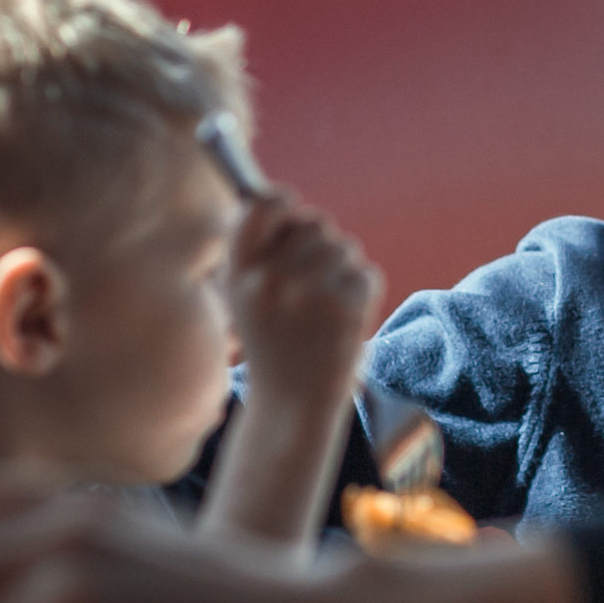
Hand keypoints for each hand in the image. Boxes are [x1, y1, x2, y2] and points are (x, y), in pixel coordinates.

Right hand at [228, 188, 380, 408]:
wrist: (292, 405)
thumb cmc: (272, 346)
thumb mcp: (243, 298)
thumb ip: (258, 250)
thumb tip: (279, 197)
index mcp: (238, 274)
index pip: (261, 206)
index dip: (281, 202)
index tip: (288, 210)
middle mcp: (268, 280)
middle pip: (314, 223)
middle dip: (321, 245)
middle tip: (312, 282)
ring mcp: (307, 294)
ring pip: (344, 247)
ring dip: (342, 271)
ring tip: (324, 309)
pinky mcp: (344, 308)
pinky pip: (366, 274)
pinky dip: (362, 293)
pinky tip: (343, 322)